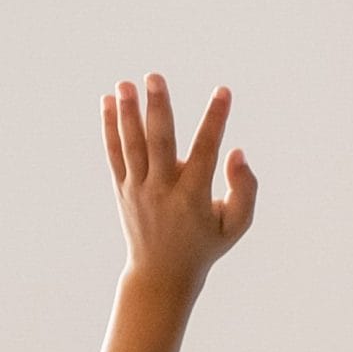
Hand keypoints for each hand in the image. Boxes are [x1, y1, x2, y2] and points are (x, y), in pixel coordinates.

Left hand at [102, 74, 256, 291]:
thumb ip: (244, 190)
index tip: (224, 92)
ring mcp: (138, 189)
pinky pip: (115, 154)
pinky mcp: (123, 189)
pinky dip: (110, 127)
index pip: (206, 151)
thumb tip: (237, 152)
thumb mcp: (236, 225)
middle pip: (159, 143)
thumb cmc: (205, 245)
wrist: (162, 274)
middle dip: (157, 108)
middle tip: (155, 77)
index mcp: (193, 197)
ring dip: (128, 113)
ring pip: (132, 145)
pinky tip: (108, 101)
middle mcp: (162, 190)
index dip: (215, 120)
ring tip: (125, 83)